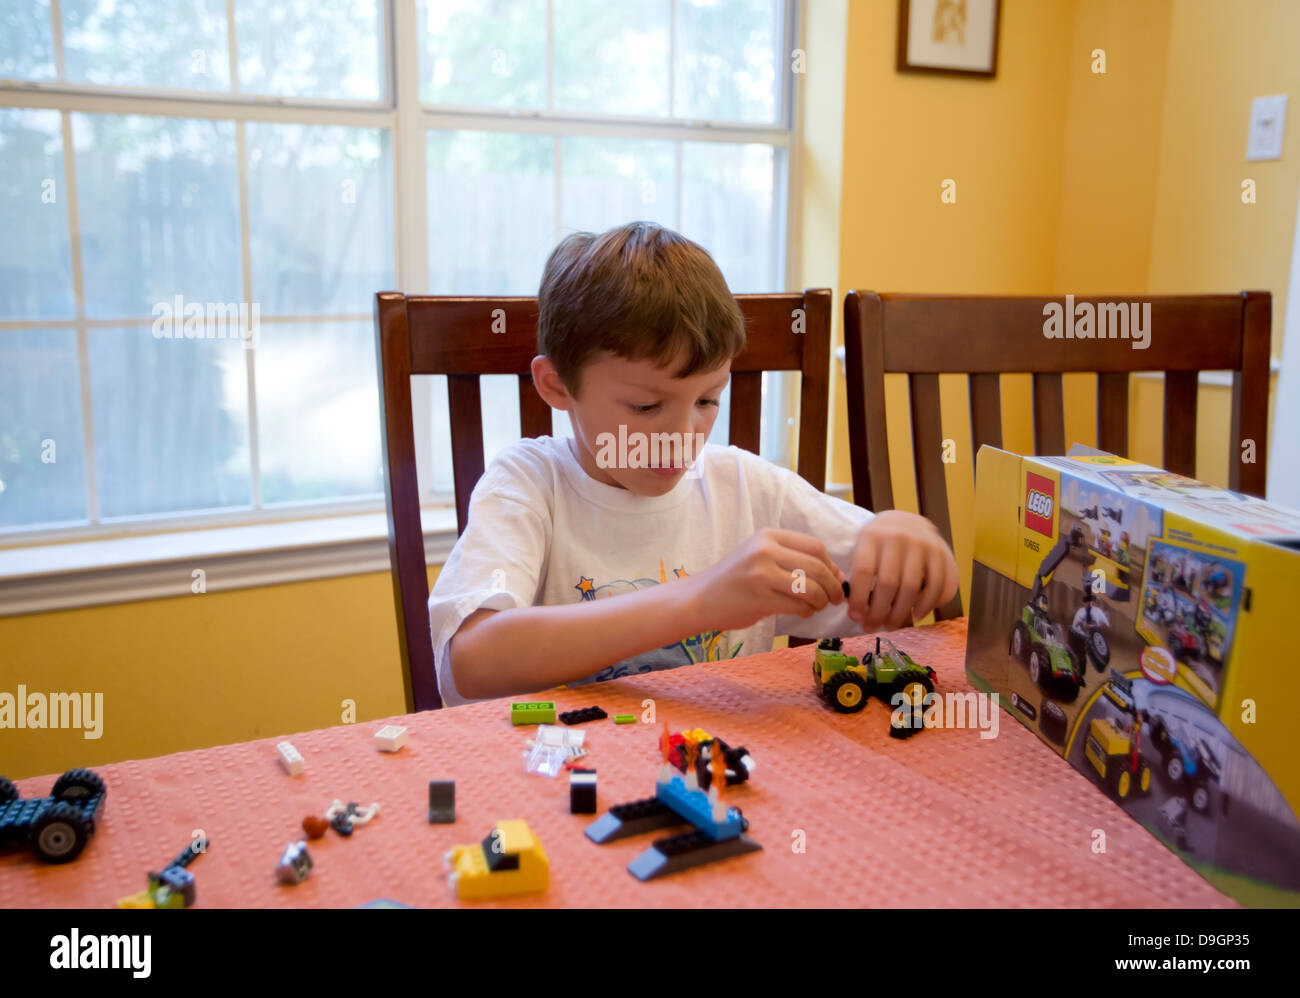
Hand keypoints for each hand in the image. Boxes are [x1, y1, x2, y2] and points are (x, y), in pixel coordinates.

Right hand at [683, 527, 845, 632]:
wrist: (699, 598)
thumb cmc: (735, 580)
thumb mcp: (762, 558)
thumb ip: (795, 560)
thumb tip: (838, 573)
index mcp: (768, 536)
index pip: (815, 546)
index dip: (831, 565)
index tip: (834, 580)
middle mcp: (765, 550)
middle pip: (817, 567)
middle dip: (832, 586)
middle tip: (835, 599)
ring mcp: (761, 574)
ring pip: (811, 588)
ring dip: (822, 601)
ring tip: (818, 606)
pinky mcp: (759, 598)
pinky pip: (798, 606)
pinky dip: (807, 612)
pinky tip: (802, 612)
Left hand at [845, 510, 958, 628]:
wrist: (908, 521)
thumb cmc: (880, 544)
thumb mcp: (864, 549)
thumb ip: (858, 575)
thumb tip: (856, 611)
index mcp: (872, 536)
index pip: (863, 571)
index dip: (859, 598)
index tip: (855, 617)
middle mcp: (897, 538)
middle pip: (888, 583)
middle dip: (878, 611)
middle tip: (871, 627)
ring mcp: (921, 544)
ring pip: (911, 587)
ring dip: (900, 612)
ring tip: (890, 625)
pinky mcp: (940, 553)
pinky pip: (936, 585)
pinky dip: (926, 605)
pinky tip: (916, 615)